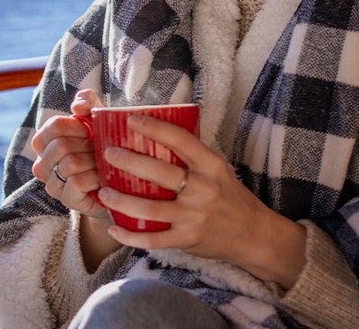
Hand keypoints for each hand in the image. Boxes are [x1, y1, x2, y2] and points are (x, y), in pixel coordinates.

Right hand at [30, 89, 107, 219]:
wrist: (117, 184)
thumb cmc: (102, 148)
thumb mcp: (98, 120)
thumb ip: (87, 103)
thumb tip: (76, 106)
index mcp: (44, 142)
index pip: (54, 126)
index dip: (77, 126)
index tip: (90, 132)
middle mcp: (41, 164)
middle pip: (61, 145)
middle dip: (87, 146)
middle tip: (99, 151)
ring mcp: (52, 184)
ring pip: (70, 164)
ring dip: (94, 162)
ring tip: (102, 165)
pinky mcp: (66, 200)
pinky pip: (78, 182)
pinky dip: (95, 178)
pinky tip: (101, 180)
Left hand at [95, 113, 306, 287]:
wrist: (254, 235)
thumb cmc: (232, 198)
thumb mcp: (219, 171)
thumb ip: (193, 157)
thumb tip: (158, 134)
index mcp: (211, 165)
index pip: (181, 140)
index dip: (154, 128)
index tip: (131, 119)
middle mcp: (203, 189)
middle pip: (161, 173)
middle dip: (130, 162)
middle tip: (109, 154)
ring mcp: (195, 216)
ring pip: (151, 208)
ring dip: (123, 201)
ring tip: (103, 192)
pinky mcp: (188, 239)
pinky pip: (154, 239)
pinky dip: (132, 236)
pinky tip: (115, 228)